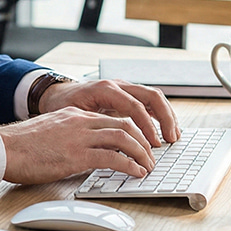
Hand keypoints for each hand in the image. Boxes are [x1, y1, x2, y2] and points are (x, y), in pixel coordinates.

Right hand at [0, 106, 155, 184]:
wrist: (4, 148)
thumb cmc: (21, 145)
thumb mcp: (50, 132)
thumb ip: (69, 135)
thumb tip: (85, 151)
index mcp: (73, 115)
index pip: (112, 118)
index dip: (132, 131)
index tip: (140, 145)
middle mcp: (80, 121)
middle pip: (125, 124)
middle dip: (144, 141)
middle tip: (150, 156)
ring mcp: (79, 137)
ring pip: (124, 138)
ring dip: (142, 153)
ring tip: (148, 166)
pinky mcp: (76, 155)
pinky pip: (113, 157)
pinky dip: (130, 165)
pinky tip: (135, 173)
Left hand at [39, 79, 180, 146]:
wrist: (57, 93)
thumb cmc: (63, 104)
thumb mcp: (74, 115)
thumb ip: (94, 126)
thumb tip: (112, 145)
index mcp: (105, 89)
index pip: (135, 105)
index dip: (147, 125)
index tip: (154, 143)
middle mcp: (118, 85)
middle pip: (151, 96)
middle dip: (165, 117)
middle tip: (171, 139)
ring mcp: (124, 88)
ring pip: (153, 97)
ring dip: (166, 116)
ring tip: (173, 136)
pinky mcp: (126, 95)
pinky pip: (148, 102)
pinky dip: (160, 114)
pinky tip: (165, 130)